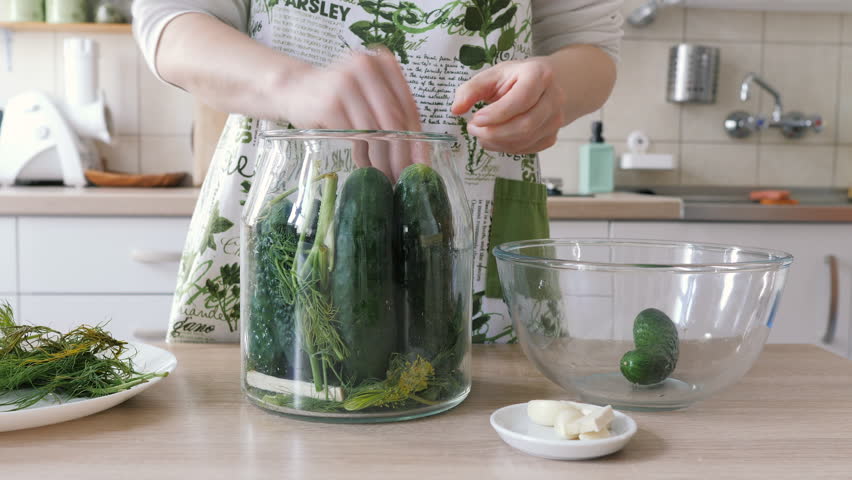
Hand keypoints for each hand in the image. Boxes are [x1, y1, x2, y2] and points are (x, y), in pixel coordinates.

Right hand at [278, 48, 421, 178]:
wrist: (294, 89)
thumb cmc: (339, 96)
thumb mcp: (369, 96)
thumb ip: (392, 115)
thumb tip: (417, 155)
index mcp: (383, 62)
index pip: (408, 106)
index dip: (417, 138)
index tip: (423, 164)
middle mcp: (366, 66)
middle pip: (394, 119)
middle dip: (401, 153)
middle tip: (405, 177)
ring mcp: (345, 83)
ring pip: (374, 131)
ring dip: (382, 160)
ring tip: (386, 177)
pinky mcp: (328, 102)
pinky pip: (353, 136)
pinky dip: (362, 156)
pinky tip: (366, 168)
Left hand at [451, 57, 566, 154]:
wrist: (543, 86)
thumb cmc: (515, 79)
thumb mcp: (492, 75)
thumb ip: (471, 89)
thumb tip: (456, 109)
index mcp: (539, 74)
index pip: (521, 99)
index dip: (497, 114)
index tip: (476, 119)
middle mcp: (554, 98)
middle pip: (525, 125)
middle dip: (494, 132)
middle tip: (473, 128)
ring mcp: (555, 119)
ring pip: (525, 140)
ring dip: (496, 142)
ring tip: (481, 132)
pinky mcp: (551, 136)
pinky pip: (527, 149)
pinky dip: (505, 147)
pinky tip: (495, 137)